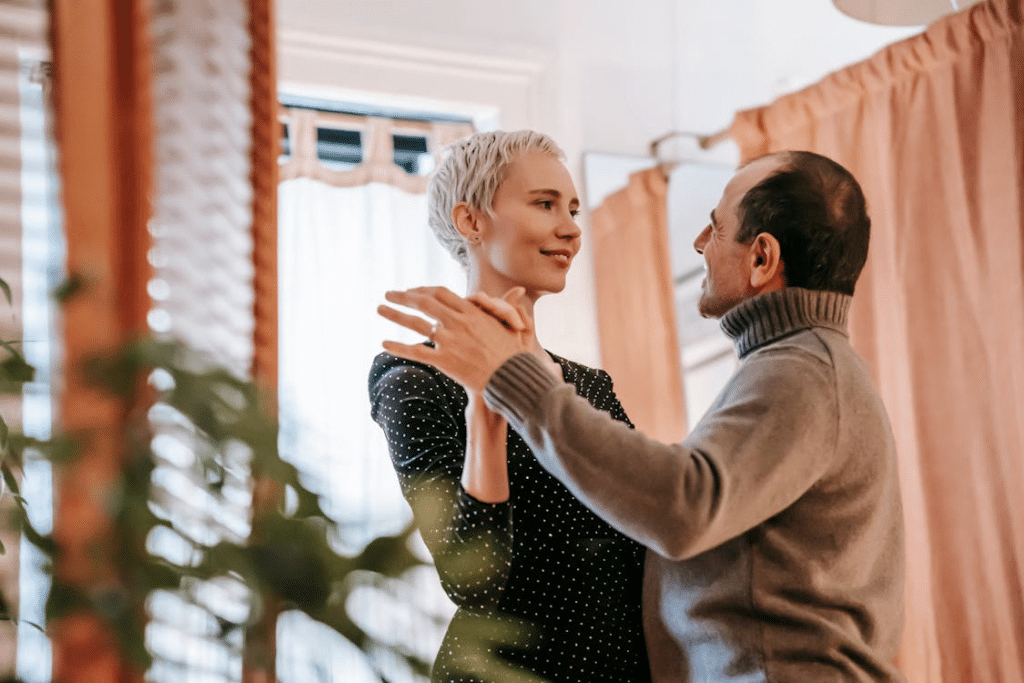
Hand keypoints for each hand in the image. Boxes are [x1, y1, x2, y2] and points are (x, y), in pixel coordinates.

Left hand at [378, 286, 532, 391]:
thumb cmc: (515, 353)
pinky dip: (398, 347)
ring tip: (379, 308)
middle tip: (389, 293)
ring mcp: (450, 341)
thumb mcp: (513, 325)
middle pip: (425, 302)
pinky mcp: (445, 361)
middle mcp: (458, 322)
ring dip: (395, 314)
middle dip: (404, 296)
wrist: (512, 378)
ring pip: (416, 324)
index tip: (412, 290)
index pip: (441, 293)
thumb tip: (519, 290)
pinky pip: (416, 352)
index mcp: (472, 311)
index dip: (424, 290)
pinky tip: (383, 343)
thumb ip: (509, 305)